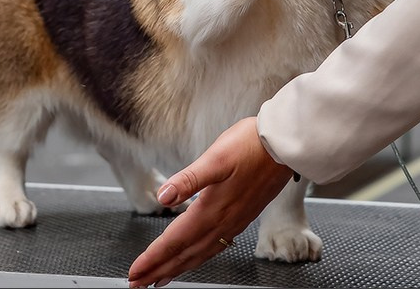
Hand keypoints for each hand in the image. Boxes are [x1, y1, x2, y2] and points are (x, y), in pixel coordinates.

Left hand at [127, 117, 291, 287]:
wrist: (284, 145)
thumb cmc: (251, 145)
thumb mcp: (216, 156)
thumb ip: (189, 179)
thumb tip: (164, 195)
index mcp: (212, 208)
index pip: (175, 241)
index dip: (153, 258)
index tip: (135, 273)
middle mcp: (223, 221)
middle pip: (185, 254)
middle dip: (160, 270)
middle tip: (139, 284)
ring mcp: (234, 221)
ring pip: (200, 254)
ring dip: (178, 268)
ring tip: (161, 278)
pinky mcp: (243, 216)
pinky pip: (216, 246)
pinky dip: (199, 257)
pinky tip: (197, 256)